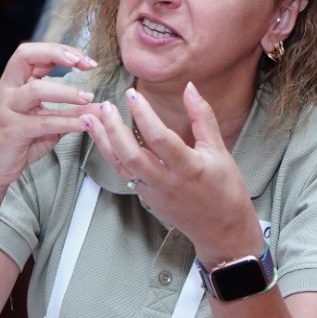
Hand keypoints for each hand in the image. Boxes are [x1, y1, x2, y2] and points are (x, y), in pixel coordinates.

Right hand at [0, 43, 97, 192]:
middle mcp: (7, 90)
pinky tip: (84, 124)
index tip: (85, 60)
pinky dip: (67, 121)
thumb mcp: (46, 122)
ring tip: (87, 98)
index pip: (34, 53)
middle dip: (57, 53)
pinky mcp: (13, 130)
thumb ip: (69, 111)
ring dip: (66, 92)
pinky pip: (43, 122)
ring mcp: (7, 109)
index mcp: (14, 83)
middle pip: (25, 55)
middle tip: (83, 63)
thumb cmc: (18, 142)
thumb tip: (98, 106)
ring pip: (36, 90)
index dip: (60, 51)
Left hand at [82, 83, 256, 262]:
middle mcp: (167, 182)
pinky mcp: (146, 197)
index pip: (160, 138)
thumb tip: (190, 88)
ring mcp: (153, 192)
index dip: (144, 115)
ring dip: (104, 141)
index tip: (132, 95)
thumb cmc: (225, 189)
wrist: (221, 230)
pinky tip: (103, 138)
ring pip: (122, 165)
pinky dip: (111, 154)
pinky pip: (124, 173)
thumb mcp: (219, 150)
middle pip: (132, 155)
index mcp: (189, 168)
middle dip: (114, 129)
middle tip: (106, 105)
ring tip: (91, 119)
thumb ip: (203, 117)